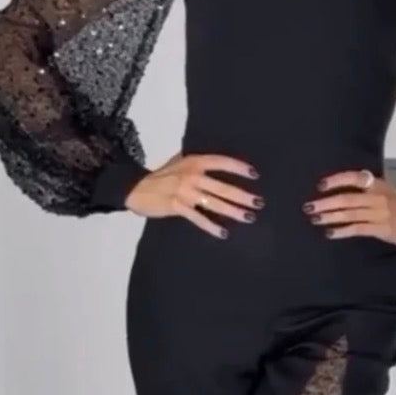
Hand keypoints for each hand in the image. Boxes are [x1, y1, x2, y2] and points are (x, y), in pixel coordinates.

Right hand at [126, 153, 261, 238]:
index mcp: (194, 161)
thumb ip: (197, 162)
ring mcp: (185, 192)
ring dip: (233, 211)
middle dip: (242, 196)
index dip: (239, 168)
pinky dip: (212, 226)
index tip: (255, 174)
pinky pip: (199, 218)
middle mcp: (192, 175)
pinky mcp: (177, 207)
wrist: (136, 189)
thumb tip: (218, 162)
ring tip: (248, 217)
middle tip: (259, 202)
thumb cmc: (161, 176)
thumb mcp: (179, 162)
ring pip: (215, 203)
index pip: (222, 162)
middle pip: (223, 187)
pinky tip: (223, 233)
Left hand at [304, 170, 395, 247]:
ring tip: (315, 219)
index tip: (320, 185)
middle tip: (308, 207)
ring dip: (330, 217)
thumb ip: (368, 190)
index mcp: (378, 185)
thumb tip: (343, 192)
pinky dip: (342, 231)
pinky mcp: (381, 228)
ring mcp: (379, 213)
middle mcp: (377, 197)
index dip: (337, 180)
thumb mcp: (387, 192)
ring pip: (349, 214)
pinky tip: (330, 233)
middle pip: (347, 198)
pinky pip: (357, 228)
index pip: (355, 177)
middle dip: (325, 203)